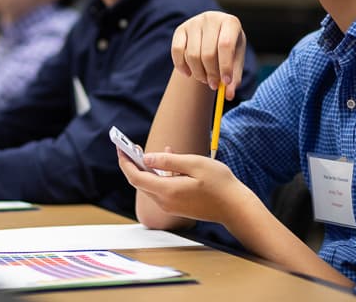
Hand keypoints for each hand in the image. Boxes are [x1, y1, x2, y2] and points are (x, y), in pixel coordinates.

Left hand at [118, 149, 252, 225]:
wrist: (235, 208)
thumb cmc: (219, 184)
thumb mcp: (194, 164)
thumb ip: (169, 161)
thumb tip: (146, 158)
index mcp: (167, 191)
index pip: (136, 177)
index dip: (125, 162)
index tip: (120, 148)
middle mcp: (165, 202)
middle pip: (140, 182)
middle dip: (133, 164)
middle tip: (129, 146)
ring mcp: (171, 206)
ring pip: (151, 185)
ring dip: (148, 169)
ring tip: (148, 151)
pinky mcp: (178, 206)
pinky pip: (162, 189)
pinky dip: (161, 175)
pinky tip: (170, 161)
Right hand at [171, 11, 246, 99]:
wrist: (213, 34)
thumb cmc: (228, 48)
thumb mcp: (236, 59)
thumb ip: (234, 77)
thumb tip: (228, 96)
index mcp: (230, 22)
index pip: (226, 45)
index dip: (225, 66)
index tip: (225, 82)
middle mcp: (211, 19)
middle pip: (208, 53)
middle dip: (211, 74)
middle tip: (214, 85)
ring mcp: (194, 22)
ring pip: (192, 55)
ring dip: (198, 73)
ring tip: (205, 79)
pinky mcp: (180, 29)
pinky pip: (177, 51)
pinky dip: (182, 67)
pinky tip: (189, 74)